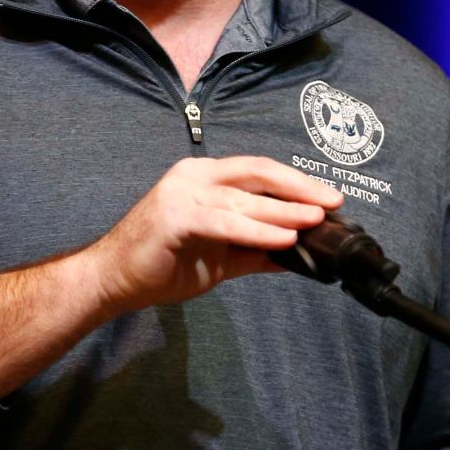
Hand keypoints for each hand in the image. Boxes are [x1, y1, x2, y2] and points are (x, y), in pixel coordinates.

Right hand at [91, 156, 342, 313]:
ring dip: (285, 210)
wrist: (116, 279)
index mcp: (205, 176)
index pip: (259, 170)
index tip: (329, 197)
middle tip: (333, 203)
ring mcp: (182, 192)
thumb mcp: (221, 254)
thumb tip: (300, 251)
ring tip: (316, 221)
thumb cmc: (165, 263)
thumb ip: (256, 248)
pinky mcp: (174, 216)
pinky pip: (225, 222)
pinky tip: (285, 238)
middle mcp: (194, 175)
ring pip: (244, 199)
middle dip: (299, 189)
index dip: (296, 181)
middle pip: (256, 174)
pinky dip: (257, 230)